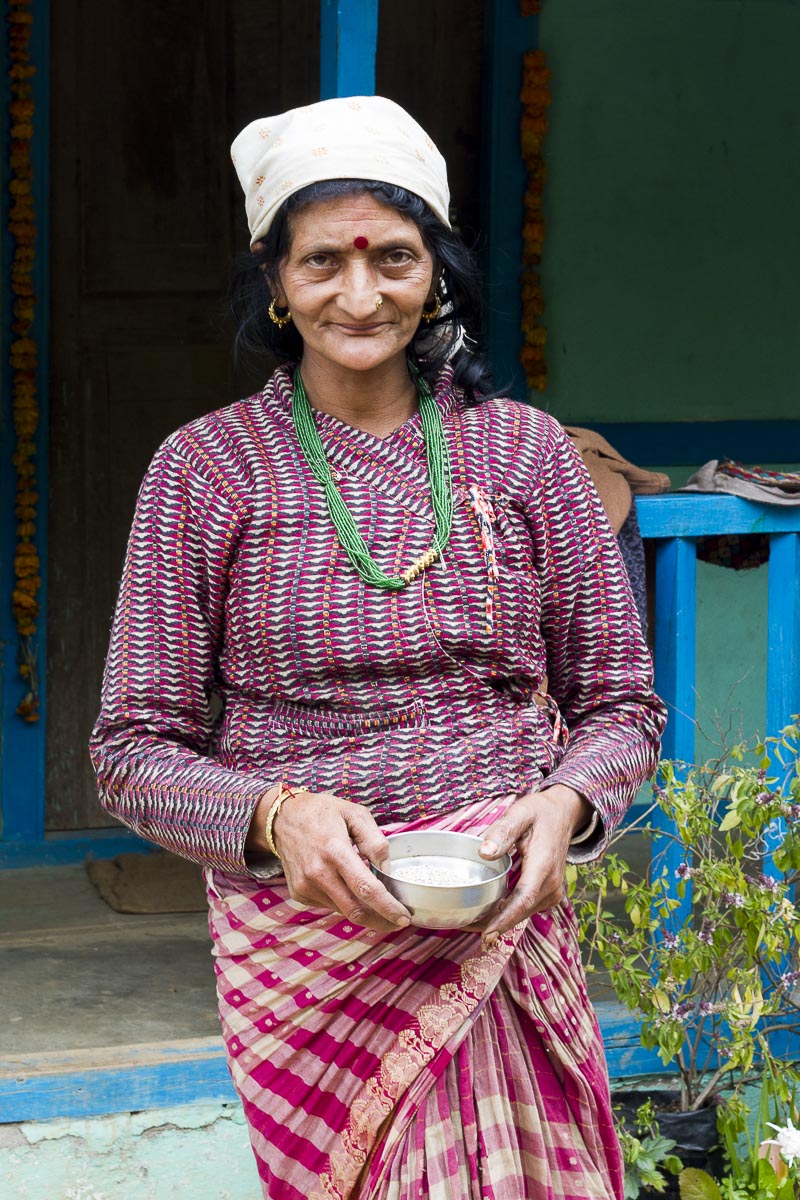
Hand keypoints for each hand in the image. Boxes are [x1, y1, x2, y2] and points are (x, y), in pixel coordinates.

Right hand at [248, 788, 410, 932]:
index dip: (387, 907)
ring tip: (375, 898)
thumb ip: (375, 841)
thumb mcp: (355, 813)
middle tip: (398, 920)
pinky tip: (346, 885)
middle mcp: (317, 873)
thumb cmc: (322, 812)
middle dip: (381, 921)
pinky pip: (329, 905)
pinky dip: (344, 901)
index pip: (366, 889)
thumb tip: (386, 870)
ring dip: (364, 910)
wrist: (283, 817)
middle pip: (356, 910)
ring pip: (343, 910)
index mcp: (335, 850)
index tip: (404, 916)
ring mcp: (306, 886)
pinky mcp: (299, 893)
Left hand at [475, 785, 591, 943]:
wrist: (563, 814)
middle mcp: (552, 884)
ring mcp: (552, 891)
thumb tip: (484, 852)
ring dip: (499, 920)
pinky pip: (526, 907)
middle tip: (463, 927)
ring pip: (523, 912)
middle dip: (494, 924)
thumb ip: (503, 831)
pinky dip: (508, 913)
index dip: (504, 920)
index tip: (487, 936)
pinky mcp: (548, 892)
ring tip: (471, 923)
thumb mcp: (520, 813)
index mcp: (543, 866)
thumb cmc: (540, 812)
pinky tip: (488, 913)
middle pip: (521, 912)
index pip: (523, 900)